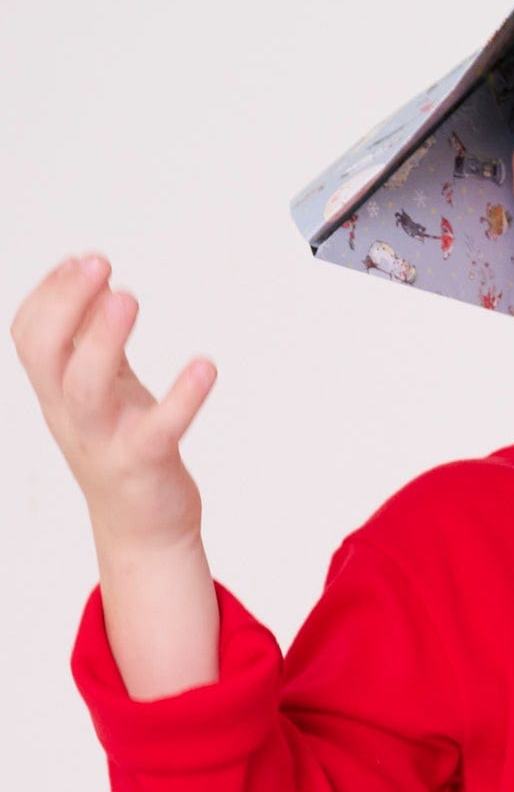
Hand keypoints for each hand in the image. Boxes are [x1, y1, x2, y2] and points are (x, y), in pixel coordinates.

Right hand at [12, 253, 215, 559]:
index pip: (29, 336)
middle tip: (99, 264)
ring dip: (103, 338)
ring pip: (86, 386)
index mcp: (57, 393)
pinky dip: (182, 396)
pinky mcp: (145, 464)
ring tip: (128, 298)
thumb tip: (93, 284)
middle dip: (65, 302)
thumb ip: (92, 343)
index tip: (79, 260)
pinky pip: (159, 428)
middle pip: (45, 353)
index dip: (47, 294)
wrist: (144, 532)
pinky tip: (205, 366)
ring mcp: (104, 440)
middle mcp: (72, 414)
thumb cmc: (123, 452)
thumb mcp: (99, 392)